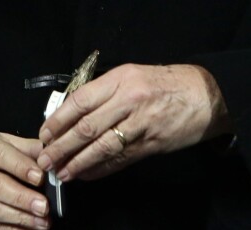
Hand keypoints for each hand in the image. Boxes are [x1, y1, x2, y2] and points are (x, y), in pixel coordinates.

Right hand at [0, 129, 50, 228]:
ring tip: (41, 221)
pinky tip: (26, 229)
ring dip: (19, 218)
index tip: (40, 177)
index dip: (20, 167)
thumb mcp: (3, 139)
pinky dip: (9, 229)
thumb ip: (25, 147)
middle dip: (22, 198)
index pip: (0, 155)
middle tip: (44, 207)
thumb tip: (47, 155)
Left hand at [37, 63, 229, 181]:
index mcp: (122, 78)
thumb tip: (74, 112)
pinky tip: (87, 175)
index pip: (81, 100)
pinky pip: (119, 160)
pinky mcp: (151, 144)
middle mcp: (129, 100)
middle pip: (87, 127)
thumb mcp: (134, 74)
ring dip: (78, 163)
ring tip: (62, 173)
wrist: (206, 95)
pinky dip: (100, 170)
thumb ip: (107, 91)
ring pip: (101, 147)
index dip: (59, 120)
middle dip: (62, 146)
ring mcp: (141, 124)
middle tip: (45, 159)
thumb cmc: (167, 83)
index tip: (45, 133)